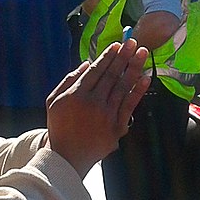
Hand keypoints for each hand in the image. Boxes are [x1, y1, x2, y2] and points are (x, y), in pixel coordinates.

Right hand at [46, 39, 150, 176]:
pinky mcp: (117, 127)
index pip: (96, 70)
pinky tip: (145, 77)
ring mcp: (107, 115)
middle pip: (112, 75)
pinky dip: (138, 91)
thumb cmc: (59, 126)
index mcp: (76, 95)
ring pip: (123, 87)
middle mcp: (93, 103)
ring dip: (134, 68)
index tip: (118, 45)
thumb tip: (87, 63)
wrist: (67, 157)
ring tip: (142, 53)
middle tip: (133, 42)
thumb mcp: (54, 100)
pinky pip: (130, 105)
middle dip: (123, 57)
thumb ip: (69, 79)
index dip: (108, 56)